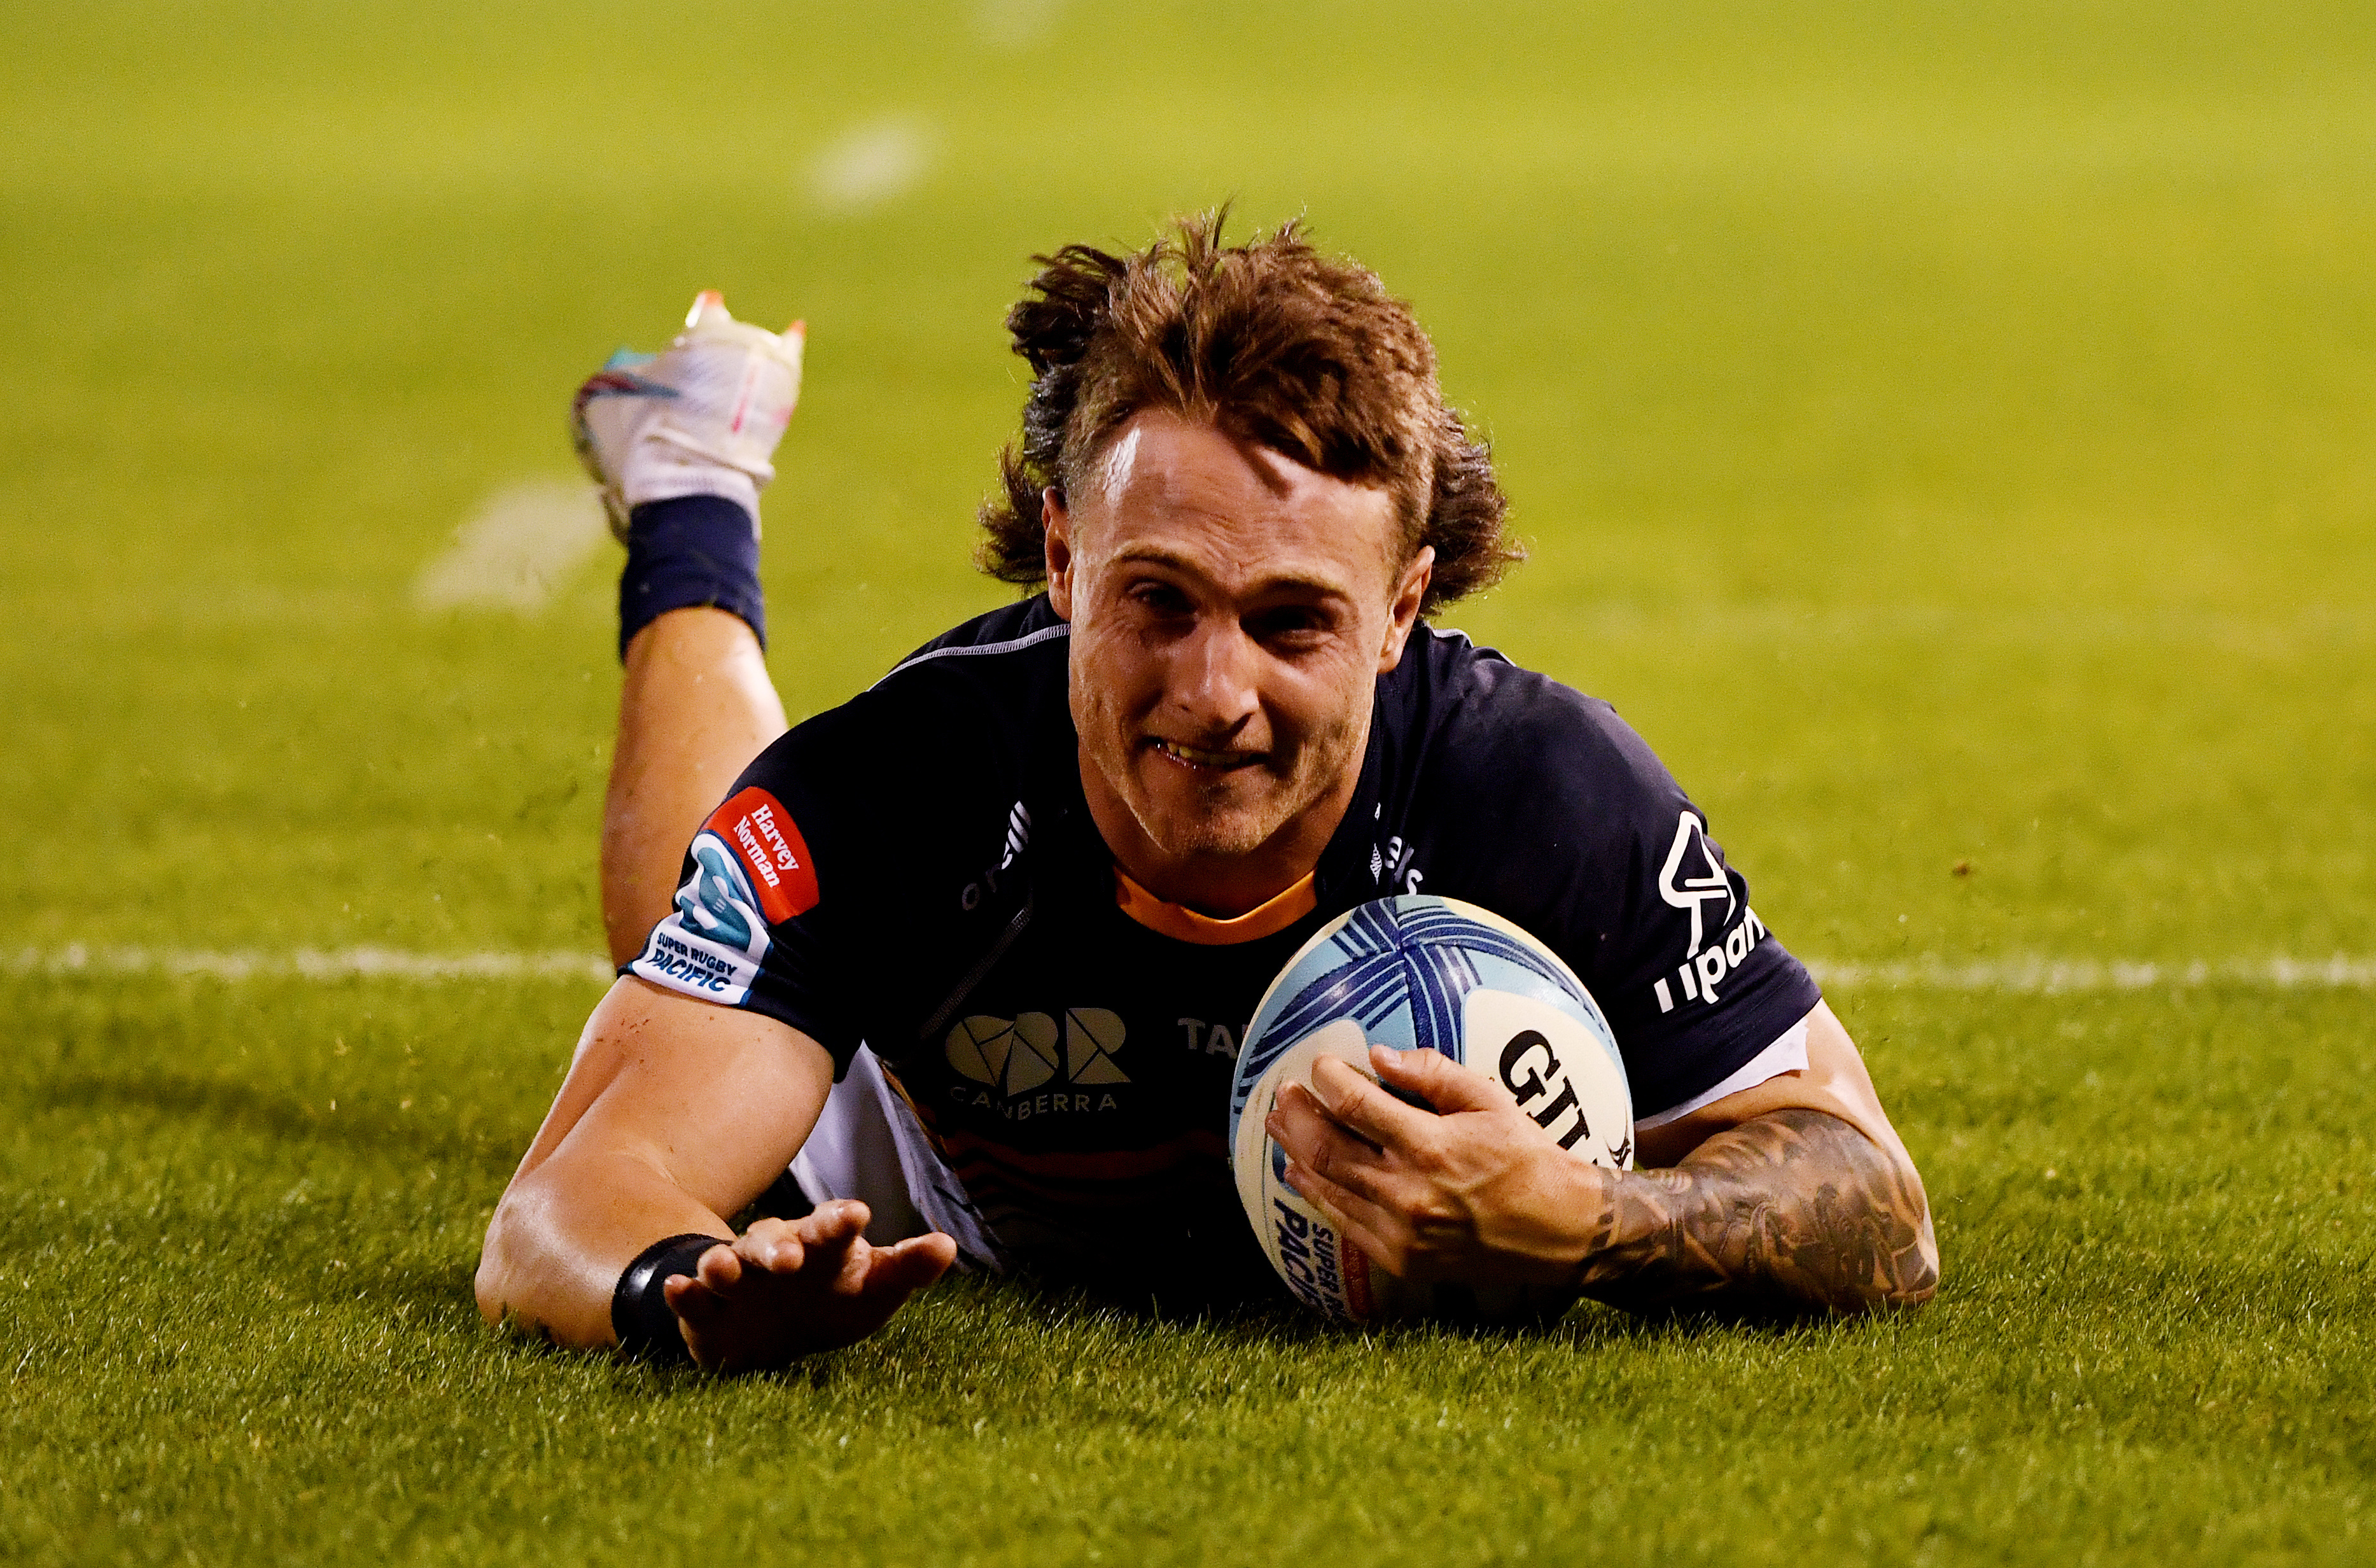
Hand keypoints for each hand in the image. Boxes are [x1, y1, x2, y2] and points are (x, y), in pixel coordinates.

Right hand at [660, 1200, 956, 1371]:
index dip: (842, 1219)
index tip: (857, 1214)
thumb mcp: (873, 1289)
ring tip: (723, 1272)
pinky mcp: (705, 1309)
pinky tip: (678, 1289)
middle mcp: (777, 1252)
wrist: (776, 1333)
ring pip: (726, 1262)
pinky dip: (684, 1293)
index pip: (833, 1224)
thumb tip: (947, 1245)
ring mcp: (738, 1279)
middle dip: (780, 1247)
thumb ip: (906, 1268)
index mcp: (822, 1243)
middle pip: (775, 1239)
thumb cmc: (834, 1299)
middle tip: (790, 1259)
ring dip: (723, 1265)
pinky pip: (690, 1296)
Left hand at [1265, 1045, 1612, 1288]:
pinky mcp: (1400, 1259)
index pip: (1355, 1105)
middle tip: (1282, 1093)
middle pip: (1327, 1147)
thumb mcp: (1490, 1101)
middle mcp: (1408, 1191)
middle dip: (1298, 1115)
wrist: (1558, 1231)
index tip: (1319, 1065)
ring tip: (1278, 1126)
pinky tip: (1300, 1173)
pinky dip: (1316, 1194)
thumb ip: (1433, 1074)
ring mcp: (1400, 1232)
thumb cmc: (1526, 1157)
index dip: (1328, 1080)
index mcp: (1431, 1146)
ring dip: (1295, 1152)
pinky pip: (1343, 1222)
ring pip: (1328, 1186)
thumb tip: (1378, 1056)